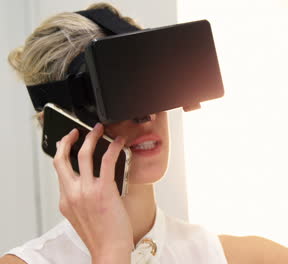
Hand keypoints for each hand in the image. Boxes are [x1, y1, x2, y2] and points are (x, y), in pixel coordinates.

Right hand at [53, 123, 132, 262]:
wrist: (109, 249)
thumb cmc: (101, 235)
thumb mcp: (82, 215)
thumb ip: (82, 198)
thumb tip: (94, 181)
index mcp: (65, 200)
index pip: (60, 172)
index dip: (63, 155)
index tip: (67, 146)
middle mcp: (72, 194)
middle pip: (62, 159)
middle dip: (68, 141)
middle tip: (76, 131)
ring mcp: (86, 191)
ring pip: (84, 154)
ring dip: (91, 137)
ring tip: (99, 130)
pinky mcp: (104, 190)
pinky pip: (108, 161)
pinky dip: (113, 147)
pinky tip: (119, 142)